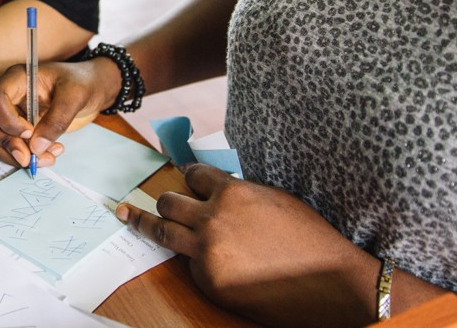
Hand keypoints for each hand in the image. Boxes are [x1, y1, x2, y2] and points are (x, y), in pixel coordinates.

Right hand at [0, 58, 119, 167]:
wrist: (92, 90)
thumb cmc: (82, 83)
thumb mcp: (75, 96)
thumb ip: (57, 119)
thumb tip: (36, 147)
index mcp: (17, 79)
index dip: (6, 121)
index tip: (30, 133)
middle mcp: (7, 96)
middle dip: (3, 143)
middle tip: (29, 156)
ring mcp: (9, 115)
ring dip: (16, 156)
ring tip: (49, 156)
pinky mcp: (16, 131)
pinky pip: (7, 149)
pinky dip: (24, 158)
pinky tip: (49, 154)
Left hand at [115, 164, 378, 324]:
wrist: (329, 282)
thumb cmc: (308, 237)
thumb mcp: (272, 199)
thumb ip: (239, 193)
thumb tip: (214, 191)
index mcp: (232, 192)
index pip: (192, 174)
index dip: (189, 177)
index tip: (185, 179)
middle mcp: (213, 219)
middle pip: (168, 201)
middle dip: (166, 201)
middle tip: (160, 202)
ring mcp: (207, 252)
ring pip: (161, 231)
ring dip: (146, 222)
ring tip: (126, 214)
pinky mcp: (209, 281)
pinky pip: (190, 265)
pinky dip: (195, 262)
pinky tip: (211, 264)